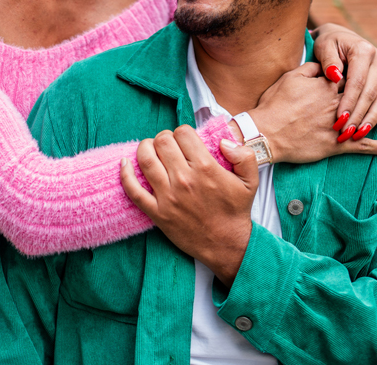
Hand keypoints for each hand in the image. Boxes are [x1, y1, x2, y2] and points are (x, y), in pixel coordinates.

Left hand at [120, 127, 257, 285]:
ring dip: (144, 148)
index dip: (183, 132)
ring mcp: (168, 197)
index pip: (183, 133)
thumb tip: (224, 142)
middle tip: (168, 146)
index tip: (185, 140)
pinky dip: (125, 174)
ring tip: (150, 149)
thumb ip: (244, 155)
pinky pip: (133, 190)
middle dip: (164, 138)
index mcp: (205, 168)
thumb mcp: (250, 181)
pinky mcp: (157, 213)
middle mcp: (184, 179)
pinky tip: (125, 163)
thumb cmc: (236, 211)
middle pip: (162, 141)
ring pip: (145, 159)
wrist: (227, 244)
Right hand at [245, 63, 376, 162]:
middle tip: (376, 95)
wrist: (266, 132)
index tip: (359, 75)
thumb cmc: (275, 104)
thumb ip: (313, 68)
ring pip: (368, 119)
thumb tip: (328, 65)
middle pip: (364, 96)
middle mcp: (338, 104)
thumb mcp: (291, 77)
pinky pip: (365, 146)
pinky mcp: (338, 145)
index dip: (356, 76)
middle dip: (372, 96)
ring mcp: (341, 125)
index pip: (352, 77)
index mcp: (328, 85)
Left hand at [311, 23, 376, 142]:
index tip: (339, 120)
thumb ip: (328, 61)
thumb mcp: (323, 48)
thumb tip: (335, 76)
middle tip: (347, 132)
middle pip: (371, 93)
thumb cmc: (329, 45)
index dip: (349, 103)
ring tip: (359, 133)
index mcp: (363, 51)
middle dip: (359, 115)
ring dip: (372, 118)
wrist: (341, 38)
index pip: (357, 82)